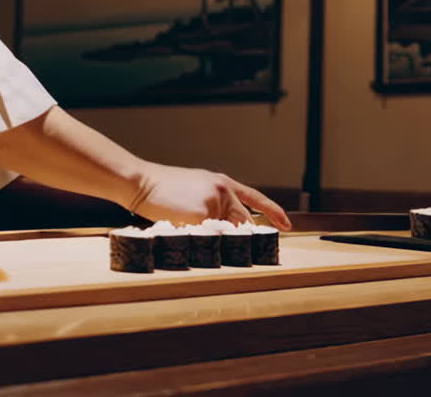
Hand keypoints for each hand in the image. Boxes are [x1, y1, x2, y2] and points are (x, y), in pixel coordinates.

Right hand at [127, 164, 291, 230]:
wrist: (143, 182)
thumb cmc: (164, 187)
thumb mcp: (196, 187)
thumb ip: (214, 203)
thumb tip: (225, 225)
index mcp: (223, 183)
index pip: (255, 198)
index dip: (273, 212)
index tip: (286, 224)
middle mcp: (223, 191)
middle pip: (242, 222)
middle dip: (239, 237)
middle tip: (238, 248)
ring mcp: (214, 203)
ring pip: (222, 233)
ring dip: (211, 237)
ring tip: (189, 229)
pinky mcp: (202, 216)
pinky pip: (205, 237)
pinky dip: (196, 239)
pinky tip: (181, 228)